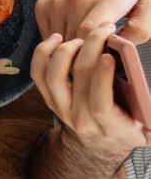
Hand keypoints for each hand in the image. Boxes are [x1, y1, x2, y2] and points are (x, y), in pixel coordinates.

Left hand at [31, 24, 150, 161]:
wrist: (95, 147)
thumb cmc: (127, 130)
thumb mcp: (147, 127)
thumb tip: (149, 91)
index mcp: (108, 126)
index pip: (99, 104)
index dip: (102, 79)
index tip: (109, 57)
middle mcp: (79, 118)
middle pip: (77, 80)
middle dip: (90, 50)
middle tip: (103, 31)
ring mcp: (60, 108)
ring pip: (53, 76)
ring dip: (65, 51)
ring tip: (82, 36)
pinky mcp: (49, 98)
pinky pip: (38, 74)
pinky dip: (43, 54)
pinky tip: (56, 39)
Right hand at [35, 0, 150, 42]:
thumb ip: (142, 28)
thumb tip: (122, 49)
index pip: (91, 33)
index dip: (97, 50)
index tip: (106, 51)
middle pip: (75, 43)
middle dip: (85, 55)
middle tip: (97, 53)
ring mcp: (56, 3)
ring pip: (59, 43)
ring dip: (71, 49)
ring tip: (85, 42)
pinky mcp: (42, 6)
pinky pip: (48, 36)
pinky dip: (59, 40)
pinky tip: (73, 31)